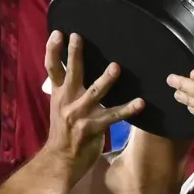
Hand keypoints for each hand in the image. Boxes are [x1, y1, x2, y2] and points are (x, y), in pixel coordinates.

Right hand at [40, 31, 143, 164]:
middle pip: (72, 73)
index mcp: (58, 94)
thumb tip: (73, 71)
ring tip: (115, 67)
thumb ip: (66, 90)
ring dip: (106, 80)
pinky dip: (128, 109)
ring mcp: (80, 114)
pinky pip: (114, 116)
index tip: (58, 33)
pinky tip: (140, 103)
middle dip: (74, 54)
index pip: (52, 68)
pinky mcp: (94, 127)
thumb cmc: (64, 132)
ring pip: (95, 92)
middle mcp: (67, 101)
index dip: (53, 50)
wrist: (61, 160)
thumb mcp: (59, 108)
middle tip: (79, 37)